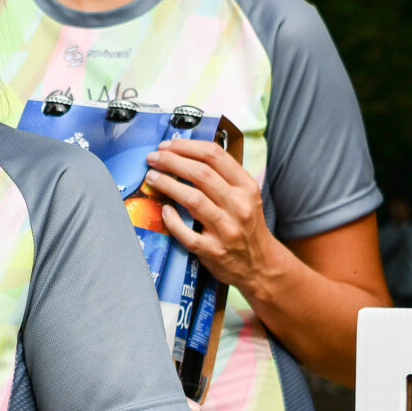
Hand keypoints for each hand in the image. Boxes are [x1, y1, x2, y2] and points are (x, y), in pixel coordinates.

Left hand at [145, 139, 283, 293]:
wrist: (260, 265)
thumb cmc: (246, 225)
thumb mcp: (246, 196)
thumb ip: (223, 176)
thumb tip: (186, 153)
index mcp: (246, 187)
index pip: (215, 155)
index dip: (186, 146)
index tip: (168, 145)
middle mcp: (238, 205)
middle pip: (200, 174)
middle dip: (171, 161)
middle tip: (153, 158)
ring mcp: (226, 230)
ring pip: (192, 200)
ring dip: (167, 184)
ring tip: (151, 177)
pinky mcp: (213, 251)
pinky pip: (187, 233)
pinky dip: (172, 220)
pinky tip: (163, 210)